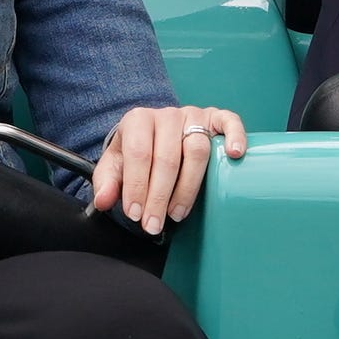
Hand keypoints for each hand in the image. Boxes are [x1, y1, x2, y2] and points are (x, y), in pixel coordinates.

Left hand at [93, 106, 246, 236]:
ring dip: (188, 187)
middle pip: (168, 157)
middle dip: (160, 196)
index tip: (136, 215)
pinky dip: (235, 136)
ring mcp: (194, 115)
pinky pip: (229, 122)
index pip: (138, 154)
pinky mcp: (217, 118)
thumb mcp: (115, 166)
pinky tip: (234, 155)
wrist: (156, 133)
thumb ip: (108, 183)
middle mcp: (167, 115)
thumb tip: (103, 201)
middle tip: (155, 224)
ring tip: (178, 213)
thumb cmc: (138, 152)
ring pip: (198, 150)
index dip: (137, 186)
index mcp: (138, 120)